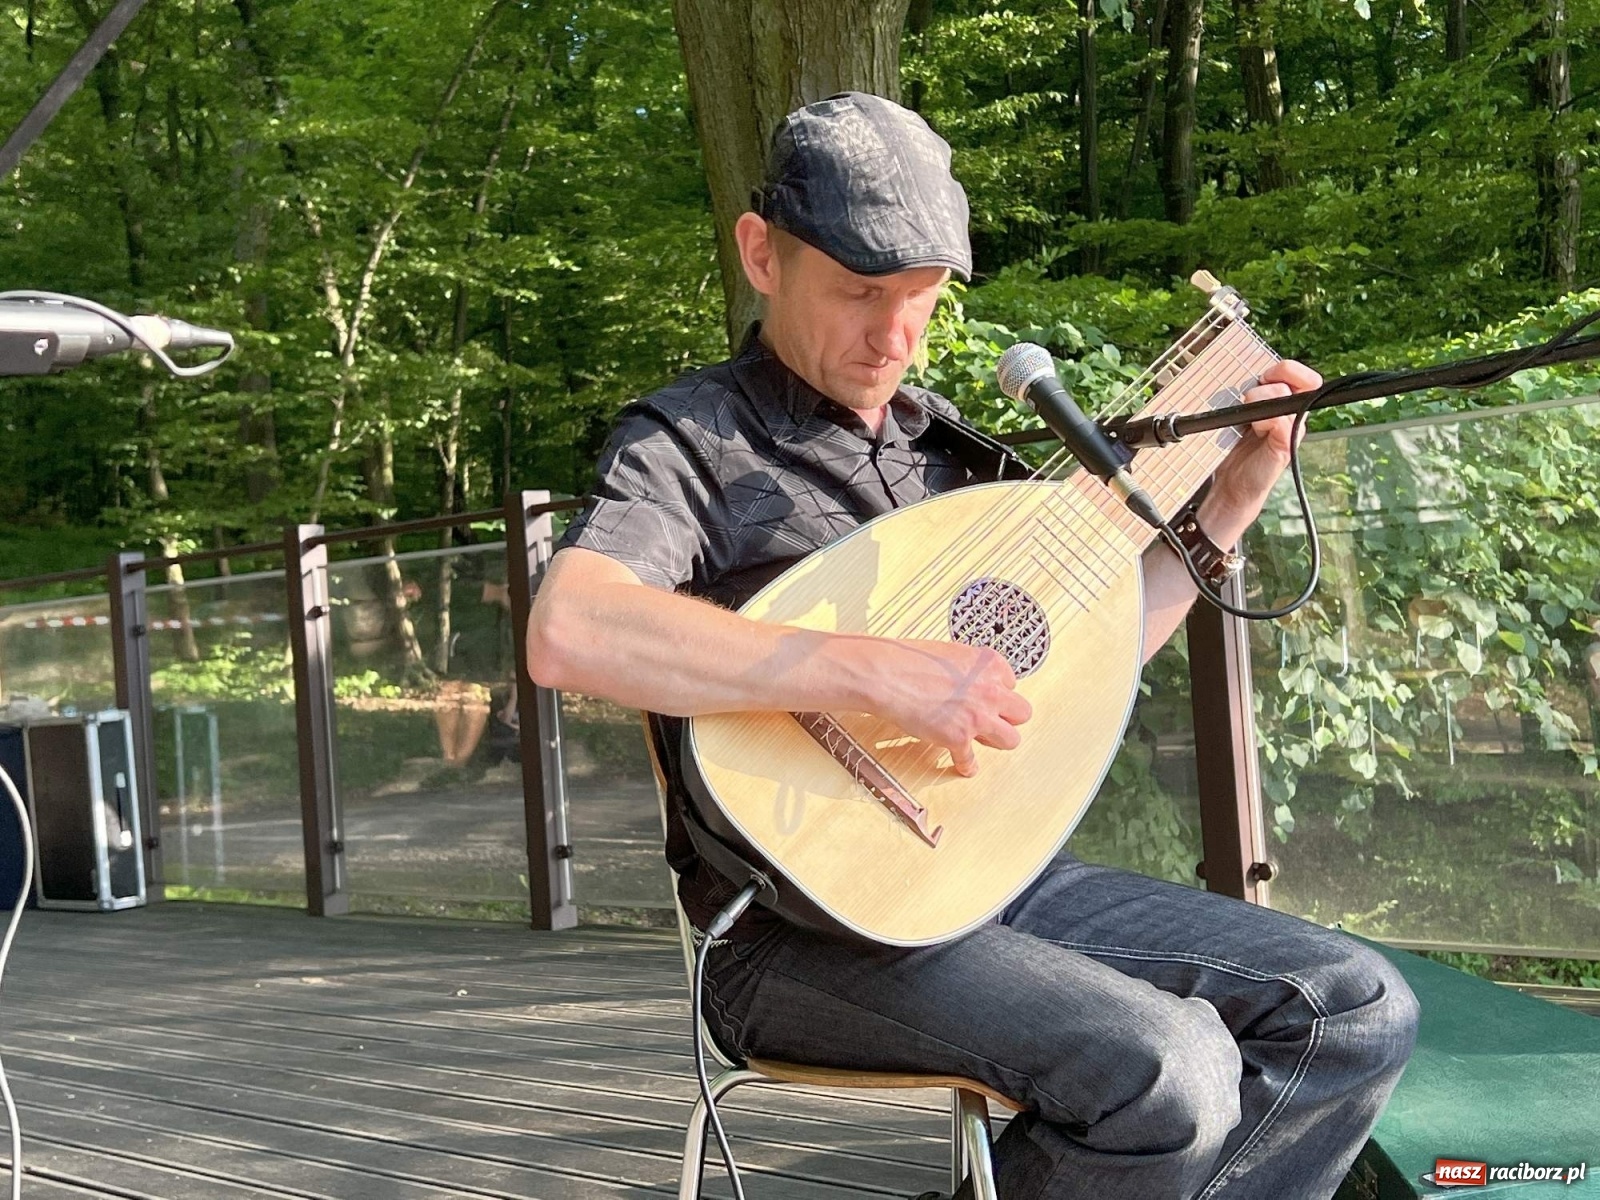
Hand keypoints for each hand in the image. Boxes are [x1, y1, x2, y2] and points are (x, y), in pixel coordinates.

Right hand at [867, 638, 1032, 776]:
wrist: (887, 674)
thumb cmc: (909, 659)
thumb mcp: (951, 654)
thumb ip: (969, 669)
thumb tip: (971, 681)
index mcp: (989, 665)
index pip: (1012, 684)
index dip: (998, 692)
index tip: (989, 698)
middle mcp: (990, 691)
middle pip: (1022, 713)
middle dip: (1007, 717)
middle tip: (994, 720)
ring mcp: (977, 717)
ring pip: (1011, 740)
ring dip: (997, 740)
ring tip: (986, 740)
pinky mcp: (959, 738)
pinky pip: (971, 760)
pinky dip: (966, 764)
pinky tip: (965, 765)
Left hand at [1198, 358, 1322, 544]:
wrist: (1232, 484)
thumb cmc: (1233, 449)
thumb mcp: (1238, 417)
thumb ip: (1247, 399)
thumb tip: (1242, 382)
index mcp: (1280, 402)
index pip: (1294, 373)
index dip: (1284, 369)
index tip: (1265, 376)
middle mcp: (1291, 412)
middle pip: (1296, 378)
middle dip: (1270, 382)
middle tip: (1252, 397)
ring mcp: (1292, 428)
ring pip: (1284, 396)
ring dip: (1260, 402)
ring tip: (1249, 422)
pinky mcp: (1286, 444)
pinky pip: (1281, 421)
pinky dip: (1264, 421)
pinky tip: (1255, 431)